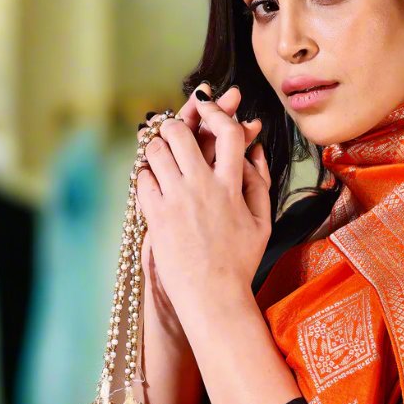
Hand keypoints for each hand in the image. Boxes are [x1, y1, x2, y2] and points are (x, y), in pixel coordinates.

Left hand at [134, 84, 269, 325]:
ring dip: (156, 146)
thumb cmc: (240, 262)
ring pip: (155, 151)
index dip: (215, 112)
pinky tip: (152, 181)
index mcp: (232, 186)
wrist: (213, 296)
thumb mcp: (262, 222)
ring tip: (160, 154)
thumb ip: (259, 181)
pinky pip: (141, 178)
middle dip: (174, 125)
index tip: (206, 106)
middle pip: (180, 132)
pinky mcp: (155, 215)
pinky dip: (145, 174)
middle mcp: (202, 187)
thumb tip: (254, 149)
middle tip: (174, 131)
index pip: (226, 132)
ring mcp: (176, 200)